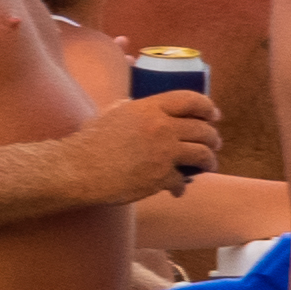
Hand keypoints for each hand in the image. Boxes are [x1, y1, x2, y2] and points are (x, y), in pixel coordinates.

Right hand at [81, 90, 223, 203]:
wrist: (77, 170)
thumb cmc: (88, 142)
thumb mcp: (109, 114)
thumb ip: (128, 108)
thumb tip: (134, 104)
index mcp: (149, 108)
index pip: (191, 100)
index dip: (207, 107)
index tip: (213, 115)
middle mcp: (161, 127)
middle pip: (203, 129)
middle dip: (213, 138)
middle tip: (213, 144)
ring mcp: (163, 152)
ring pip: (203, 154)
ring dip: (209, 161)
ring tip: (207, 166)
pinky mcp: (161, 176)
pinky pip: (183, 180)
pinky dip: (181, 186)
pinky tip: (176, 190)